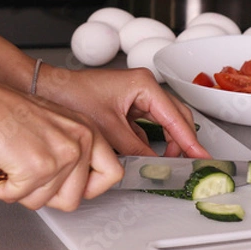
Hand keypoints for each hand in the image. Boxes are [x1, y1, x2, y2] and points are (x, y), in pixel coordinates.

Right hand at [0, 77, 123, 210]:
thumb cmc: (1, 108)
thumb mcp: (50, 123)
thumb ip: (67, 149)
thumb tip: (69, 181)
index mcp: (85, 129)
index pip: (111, 174)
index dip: (88, 189)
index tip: (69, 187)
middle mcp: (79, 141)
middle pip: (73, 198)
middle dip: (43, 194)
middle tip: (26, 174)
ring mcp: (60, 156)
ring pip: (44, 202)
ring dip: (20, 190)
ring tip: (9, 163)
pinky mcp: (37, 168)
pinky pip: (18, 198)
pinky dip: (1, 188)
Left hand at [37, 66, 211, 158]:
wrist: (48, 89)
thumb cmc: (72, 96)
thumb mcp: (108, 127)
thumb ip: (134, 148)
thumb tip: (153, 164)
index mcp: (144, 85)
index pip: (175, 117)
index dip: (190, 140)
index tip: (202, 156)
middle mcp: (143, 88)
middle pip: (174, 117)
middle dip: (180, 141)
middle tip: (188, 163)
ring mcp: (135, 97)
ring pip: (161, 123)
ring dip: (164, 142)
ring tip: (168, 162)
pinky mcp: (125, 106)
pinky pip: (145, 126)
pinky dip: (147, 140)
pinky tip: (146, 154)